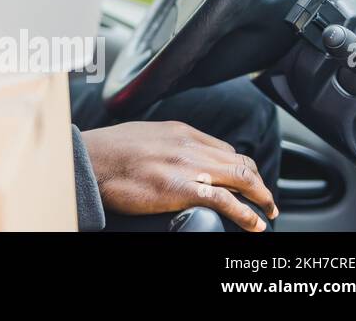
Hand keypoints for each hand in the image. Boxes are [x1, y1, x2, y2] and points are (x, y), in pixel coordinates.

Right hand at [81, 120, 278, 231]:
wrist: (88, 160)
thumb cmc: (107, 152)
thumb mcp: (142, 137)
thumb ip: (165, 144)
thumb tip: (174, 157)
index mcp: (179, 132)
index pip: (224, 148)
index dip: (241, 168)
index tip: (245, 182)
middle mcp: (189, 145)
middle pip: (240, 162)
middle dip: (259, 183)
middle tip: (266, 201)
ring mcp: (187, 166)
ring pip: (241, 177)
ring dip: (261, 197)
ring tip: (267, 213)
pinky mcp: (181, 188)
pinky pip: (226, 200)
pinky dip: (246, 214)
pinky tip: (254, 224)